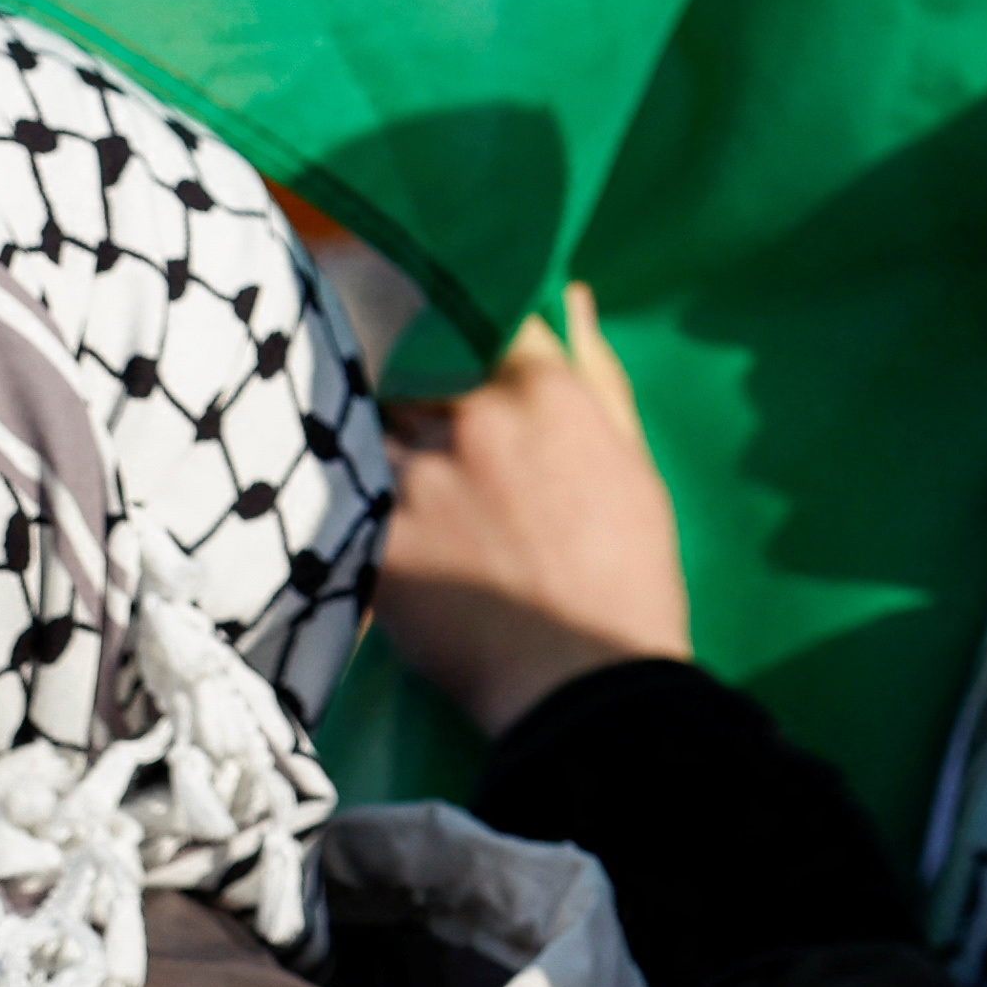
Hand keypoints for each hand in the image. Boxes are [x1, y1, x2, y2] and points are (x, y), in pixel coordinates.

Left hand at [370, 287, 691, 735]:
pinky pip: (354, 499)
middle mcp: (474, 419)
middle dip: (420, 390)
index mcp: (543, 392)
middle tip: (435, 432)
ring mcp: (418, 478)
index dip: (464, 323)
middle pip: (414, 367)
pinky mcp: (378, 539)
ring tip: (421, 498)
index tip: (456, 338)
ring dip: (392, 452)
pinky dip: (368, 512)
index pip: (480, 313)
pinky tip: (403, 543)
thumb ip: (595, 371)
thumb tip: (568, 296)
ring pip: (377, 430)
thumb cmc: (627, 574)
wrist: (585, 690)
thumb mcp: (632, 463)